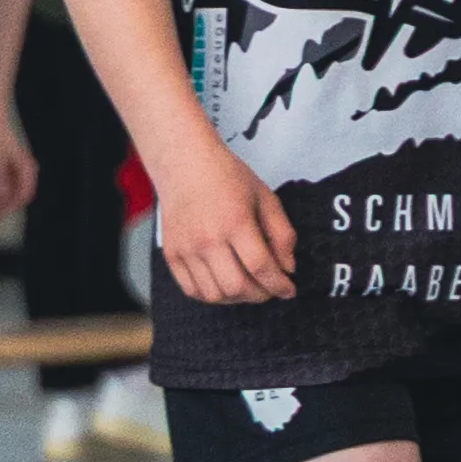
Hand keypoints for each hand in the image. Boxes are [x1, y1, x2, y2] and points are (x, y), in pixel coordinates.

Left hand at [0, 118, 35, 224]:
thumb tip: (2, 196)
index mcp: (26, 168)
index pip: (23, 194)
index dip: (11, 207)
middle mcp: (26, 170)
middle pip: (19, 196)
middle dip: (6, 209)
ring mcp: (19, 171)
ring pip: (14, 194)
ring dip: (3, 204)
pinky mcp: (11, 170)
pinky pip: (8, 188)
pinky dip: (1, 197)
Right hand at [152, 134, 296, 305]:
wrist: (184, 163)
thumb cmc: (226, 176)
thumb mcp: (265, 197)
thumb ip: (282, 233)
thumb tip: (288, 267)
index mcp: (235, 222)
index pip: (261, 267)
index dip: (279, 285)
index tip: (288, 289)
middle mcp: (208, 239)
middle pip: (237, 287)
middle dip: (261, 295)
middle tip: (270, 288)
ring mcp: (186, 249)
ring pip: (214, 295)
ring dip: (237, 298)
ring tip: (248, 286)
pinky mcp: (172, 254)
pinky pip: (192, 290)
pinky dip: (212, 296)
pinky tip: (224, 285)